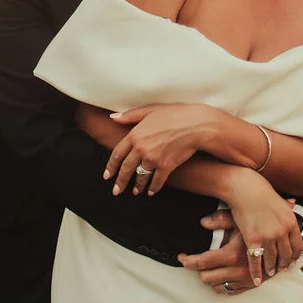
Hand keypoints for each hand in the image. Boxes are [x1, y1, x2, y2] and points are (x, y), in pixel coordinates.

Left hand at [105, 103, 219, 194]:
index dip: (111, 166)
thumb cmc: (175, 114)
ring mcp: (153, 159)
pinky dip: (153, 188)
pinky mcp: (166, 166)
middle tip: (117, 190)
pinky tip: (151, 191)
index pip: (117, 154)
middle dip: (120, 182)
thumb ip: (130, 116)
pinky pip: (157, 181)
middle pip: (126, 169)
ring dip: (137, 186)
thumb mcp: (150, 110)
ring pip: (141, 177)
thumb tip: (113, 117)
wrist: (196, 124)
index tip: (107, 175)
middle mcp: (141, 149)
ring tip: (135, 191)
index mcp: (135, 134)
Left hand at [178, 213, 251, 294]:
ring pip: (216, 286)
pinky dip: (222, 283)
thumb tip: (203, 222)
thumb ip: (220, 220)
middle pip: (206, 278)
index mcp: (232, 254)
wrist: (282, 240)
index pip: (202, 262)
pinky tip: (221, 273)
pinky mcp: (250, 285)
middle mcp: (238, 270)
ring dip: (209, 278)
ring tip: (208, 267)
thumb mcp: (240, 220)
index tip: (181, 257)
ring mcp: (244, 280)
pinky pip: (229, 291)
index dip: (188, 261)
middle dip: (197, 270)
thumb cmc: (258, 227)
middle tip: (194, 261)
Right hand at [220, 172, 300, 285]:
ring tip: (269, 273)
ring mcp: (268, 237)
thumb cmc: (259, 191)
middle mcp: (282, 231)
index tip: (291, 261)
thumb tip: (293, 203)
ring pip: (272, 260)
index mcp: (291, 221)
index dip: (294, 256)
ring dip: (271, 269)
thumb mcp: (279, 199)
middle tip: (280, 270)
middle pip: (286, 255)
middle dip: (283, 265)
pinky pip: (256, 261)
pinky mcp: (254, 240)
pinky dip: (256, 272)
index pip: (298, 246)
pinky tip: (256, 279)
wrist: (244, 189)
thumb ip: (287, 206)